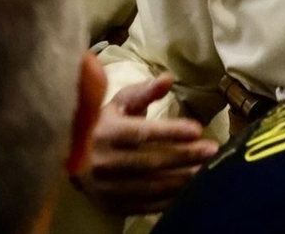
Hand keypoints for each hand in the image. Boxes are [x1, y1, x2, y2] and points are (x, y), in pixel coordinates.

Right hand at [76, 74, 219, 215]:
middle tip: (212, 150)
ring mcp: (107, 188)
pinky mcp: (112, 205)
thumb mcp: (118, 104)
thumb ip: (143, 92)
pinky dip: (171, 199)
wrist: (71, 161)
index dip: (170, 131)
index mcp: (105, 133)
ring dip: (182, 179)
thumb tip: (168, 78)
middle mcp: (103, 162)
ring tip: (207, 170)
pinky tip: (191, 190)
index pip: (141, 133)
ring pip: (151, 186)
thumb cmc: (102, 125)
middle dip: (184, 156)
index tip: (197, 129)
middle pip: (150, 162)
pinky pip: (146, 205)